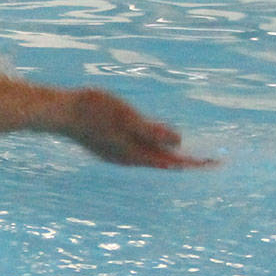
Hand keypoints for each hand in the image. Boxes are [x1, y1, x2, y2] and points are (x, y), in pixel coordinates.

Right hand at [62, 89, 215, 168]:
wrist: (59, 113)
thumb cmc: (93, 111)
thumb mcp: (127, 117)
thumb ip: (152, 130)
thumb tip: (179, 141)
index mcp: (135, 154)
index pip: (173, 161)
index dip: (195, 162)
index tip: (216, 163)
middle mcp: (127, 158)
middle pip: (163, 162)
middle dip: (185, 160)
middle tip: (208, 160)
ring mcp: (116, 153)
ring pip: (150, 157)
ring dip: (169, 156)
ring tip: (186, 154)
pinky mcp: (108, 145)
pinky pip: (139, 151)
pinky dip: (154, 149)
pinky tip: (154, 143)